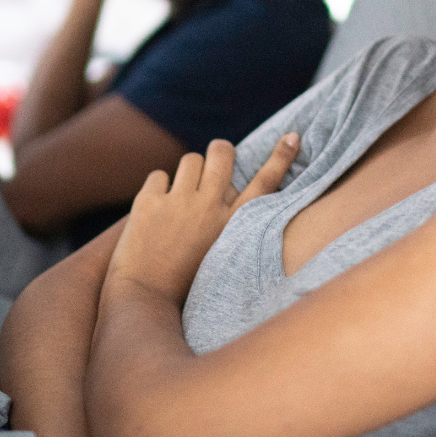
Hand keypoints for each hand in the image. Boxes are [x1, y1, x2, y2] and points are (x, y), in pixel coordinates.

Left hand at [107, 134, 298, 305]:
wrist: (143, 300)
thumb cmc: (185, 282)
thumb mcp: (221, 253)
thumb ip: (227, 220)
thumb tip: (228, 188)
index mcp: (233, 224)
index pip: (265, 183)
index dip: (281, 157)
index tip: (292, 136)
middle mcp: (209, 208)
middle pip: (222, 153)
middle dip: (220, 150)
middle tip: (217, 157)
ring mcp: (178, 203)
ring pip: (190, 160)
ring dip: (187, 173)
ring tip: (180, 197)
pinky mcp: (148, 202)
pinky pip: (158, 175)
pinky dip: (157, 190)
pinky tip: (155, 211)